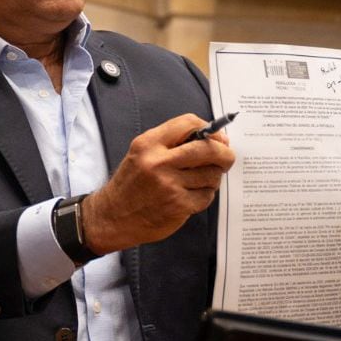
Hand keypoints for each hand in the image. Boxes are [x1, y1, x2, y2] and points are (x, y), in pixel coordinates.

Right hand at [81, 115, 235, 254]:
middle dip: (224, 153)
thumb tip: (213, 138)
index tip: (216, 137)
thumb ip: (171, 143)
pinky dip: (205, 195)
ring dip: (212, 177)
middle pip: (207, 148)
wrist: (114, 216)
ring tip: (200, 180)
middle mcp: (158, 162)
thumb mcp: (142, 153)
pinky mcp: (179, 205)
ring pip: (211, 174)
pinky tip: (192, 195)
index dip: (208, 128)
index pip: (187, 123)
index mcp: (148, 144)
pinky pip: (207, 195)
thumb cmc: (132, 183)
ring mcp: (169, 185)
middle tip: (227, 158)